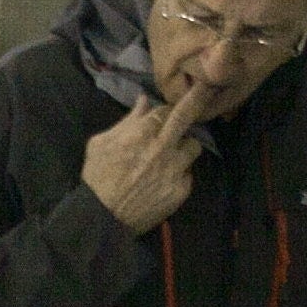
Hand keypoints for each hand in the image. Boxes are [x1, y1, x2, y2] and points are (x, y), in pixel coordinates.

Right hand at [79, 78, 216, 235]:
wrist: (103, 218)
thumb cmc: (97, 178)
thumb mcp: (101, 143)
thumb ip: (126, 121)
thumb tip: (143, 101)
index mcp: (141, 132)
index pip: (165, 109)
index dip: (165, 111)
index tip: (164, 114)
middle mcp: (163, 146)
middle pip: (187, 115)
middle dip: (200, 97)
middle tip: (209, 87)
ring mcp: (175, 168)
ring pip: (194, 146)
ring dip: (184, 147)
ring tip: (171, 156)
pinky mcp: (181, 189)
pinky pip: (188, 174)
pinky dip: (178, 174)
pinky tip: (163, 181)